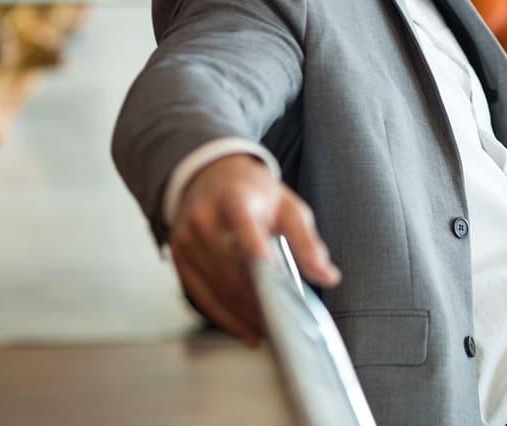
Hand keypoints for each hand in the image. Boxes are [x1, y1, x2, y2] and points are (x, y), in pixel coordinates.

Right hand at [169, 153, 340, 344]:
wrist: (211, 176)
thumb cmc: (256, 194)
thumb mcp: (288, 207)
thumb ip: (307, 241)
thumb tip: (328, 277)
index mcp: (234, 201)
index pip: (247, 235)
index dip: (262, 264)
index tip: (280, 293)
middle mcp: (203, 220)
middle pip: (232, 270)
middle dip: (258, 301)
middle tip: (285, 324)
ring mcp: (186, 240)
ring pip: (216, 288)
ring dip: (243, 315)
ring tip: (270, 331)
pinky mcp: (178, 258)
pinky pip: (201, 296)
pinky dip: (224, 317)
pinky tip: (245, 330)